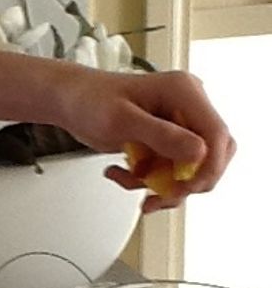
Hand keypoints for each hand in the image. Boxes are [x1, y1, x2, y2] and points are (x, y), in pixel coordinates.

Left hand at [56, 67, 234, 212]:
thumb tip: (199, 153)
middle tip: (157, 195)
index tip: (186, 188)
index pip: (217, 133)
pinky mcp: (166, 140)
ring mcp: (178, 125)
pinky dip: (150, 181)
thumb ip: (160, 136)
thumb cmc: (89, 101)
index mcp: (183, 92)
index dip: (210, 166)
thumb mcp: (120, 121)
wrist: (70, 102)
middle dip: (187, 181)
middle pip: (213, 154)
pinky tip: (123, 174)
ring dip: (164, 185)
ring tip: (129, 181)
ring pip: (191, 168)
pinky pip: (171, 171)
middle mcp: (187, 107)